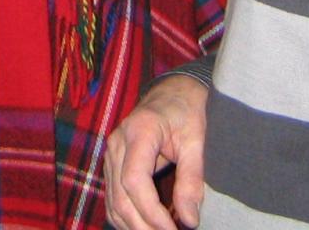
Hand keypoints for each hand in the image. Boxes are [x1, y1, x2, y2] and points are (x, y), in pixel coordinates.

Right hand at [105, 74, 209, 229]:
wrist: (174, 92)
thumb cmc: (188, 111)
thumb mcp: (197, 140)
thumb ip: (192, 179)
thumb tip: (189, 220)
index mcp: (140, 131)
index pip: (135, 181)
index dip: (152, 212)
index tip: (174, 229)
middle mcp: (117, 142)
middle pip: (120, 196)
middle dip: (143, 226)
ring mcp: (111, 153)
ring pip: (113, 201)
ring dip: (134, 225)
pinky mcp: (113, 163)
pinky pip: (113, 197)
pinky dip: (127, 217)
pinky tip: (147, 226)